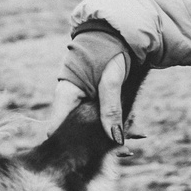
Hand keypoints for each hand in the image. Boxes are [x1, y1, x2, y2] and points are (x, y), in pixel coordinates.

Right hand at [48, 25, 137, 144]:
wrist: (118, 32)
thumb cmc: (110, 50)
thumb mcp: (111, 79)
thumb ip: (111, 108)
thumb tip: (115, 139)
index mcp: (65, 94)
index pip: (55, 129)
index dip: (66, 147)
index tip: (86, 159)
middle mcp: (70, 101)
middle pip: (75, 133)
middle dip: (96, 146)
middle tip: (123, 153)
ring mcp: (82, 102)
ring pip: (91, 128)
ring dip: (110, 137)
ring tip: (130, 148)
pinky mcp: (95, 101)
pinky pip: (102, 119)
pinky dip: (116, 125)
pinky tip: (135, 133)